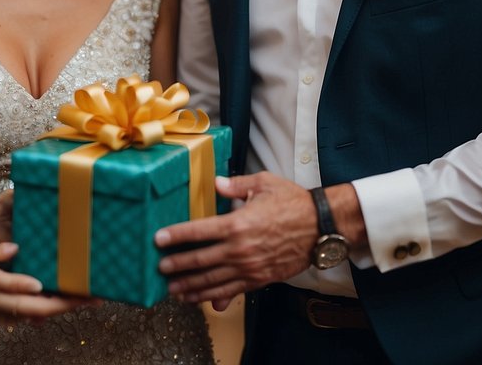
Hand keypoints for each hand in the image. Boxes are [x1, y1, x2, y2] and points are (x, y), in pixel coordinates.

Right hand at [0, 242, 82, 325]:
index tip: (55, 285)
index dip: (34, 287)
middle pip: (31, 309)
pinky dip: (36, 315)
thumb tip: (16, 248)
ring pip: (28, 316)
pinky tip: (52, 308)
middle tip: (88, 298)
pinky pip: (16, 318)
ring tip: (79, 301)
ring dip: (55, 311)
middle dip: (63, 305)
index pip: (15, 286)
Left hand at [154, 173, 316, 303]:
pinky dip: (212, 297)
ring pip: (213, 281)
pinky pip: (231, 291)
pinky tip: (198, 299)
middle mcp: (240, 249)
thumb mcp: (264, 183)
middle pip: (201, 260)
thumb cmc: (293, 203)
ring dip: (190, 286)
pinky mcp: (259, 279)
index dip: (176, 235)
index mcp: (237, 223)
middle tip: (160, 267)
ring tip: (173, 289)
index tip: (159, 239)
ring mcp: (249, 267)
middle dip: (177, 264)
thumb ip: (236, 184)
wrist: (321, 228)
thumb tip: (216, 182)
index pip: (199, 231)